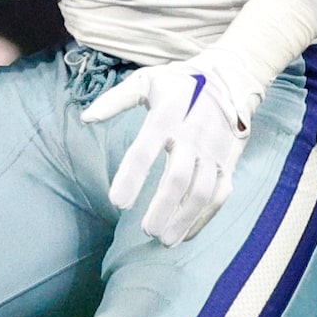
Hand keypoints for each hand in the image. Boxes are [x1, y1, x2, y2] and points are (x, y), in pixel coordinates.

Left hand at [83, 53, 259, 246]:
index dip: (131, 178)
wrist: (231, 77)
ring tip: (165, 240)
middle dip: (162, 208)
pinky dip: (204, 217)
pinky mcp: (228, 161)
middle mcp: (192, 136)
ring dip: (184, 219)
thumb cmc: (180, 83)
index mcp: (166, 117)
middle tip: (146, 230)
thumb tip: (85, 118)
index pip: (144, 152)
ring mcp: (213, 151)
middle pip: (177, 179)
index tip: (118, 203)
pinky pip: (220, 194)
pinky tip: (186, 233)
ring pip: (201, 192)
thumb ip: (114, 100)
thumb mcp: (145, 81)